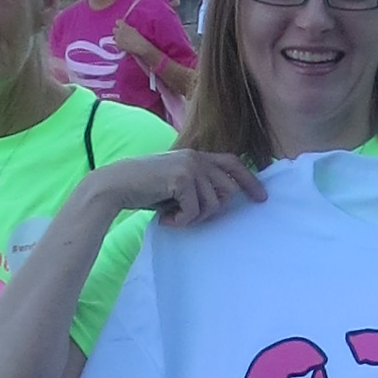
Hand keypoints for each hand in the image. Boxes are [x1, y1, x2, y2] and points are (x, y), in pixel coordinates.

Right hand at [82, 148, 261, 230]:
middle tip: (186, 217)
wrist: (115, 185)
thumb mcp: (175, 184)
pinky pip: (195, 210)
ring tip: (173, 216)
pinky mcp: (182, 178)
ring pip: (212, 204)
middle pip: (227, 190)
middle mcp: (196, 157)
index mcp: (196, 156)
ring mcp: (190, 166)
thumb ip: (198, 185)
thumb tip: (221, 200)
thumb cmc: (143, 189)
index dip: (250, 181)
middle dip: (212, 210)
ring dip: (193, 218)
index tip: (262, 199)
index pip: (232, 164)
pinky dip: (181, 221)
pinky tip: (165, 218)